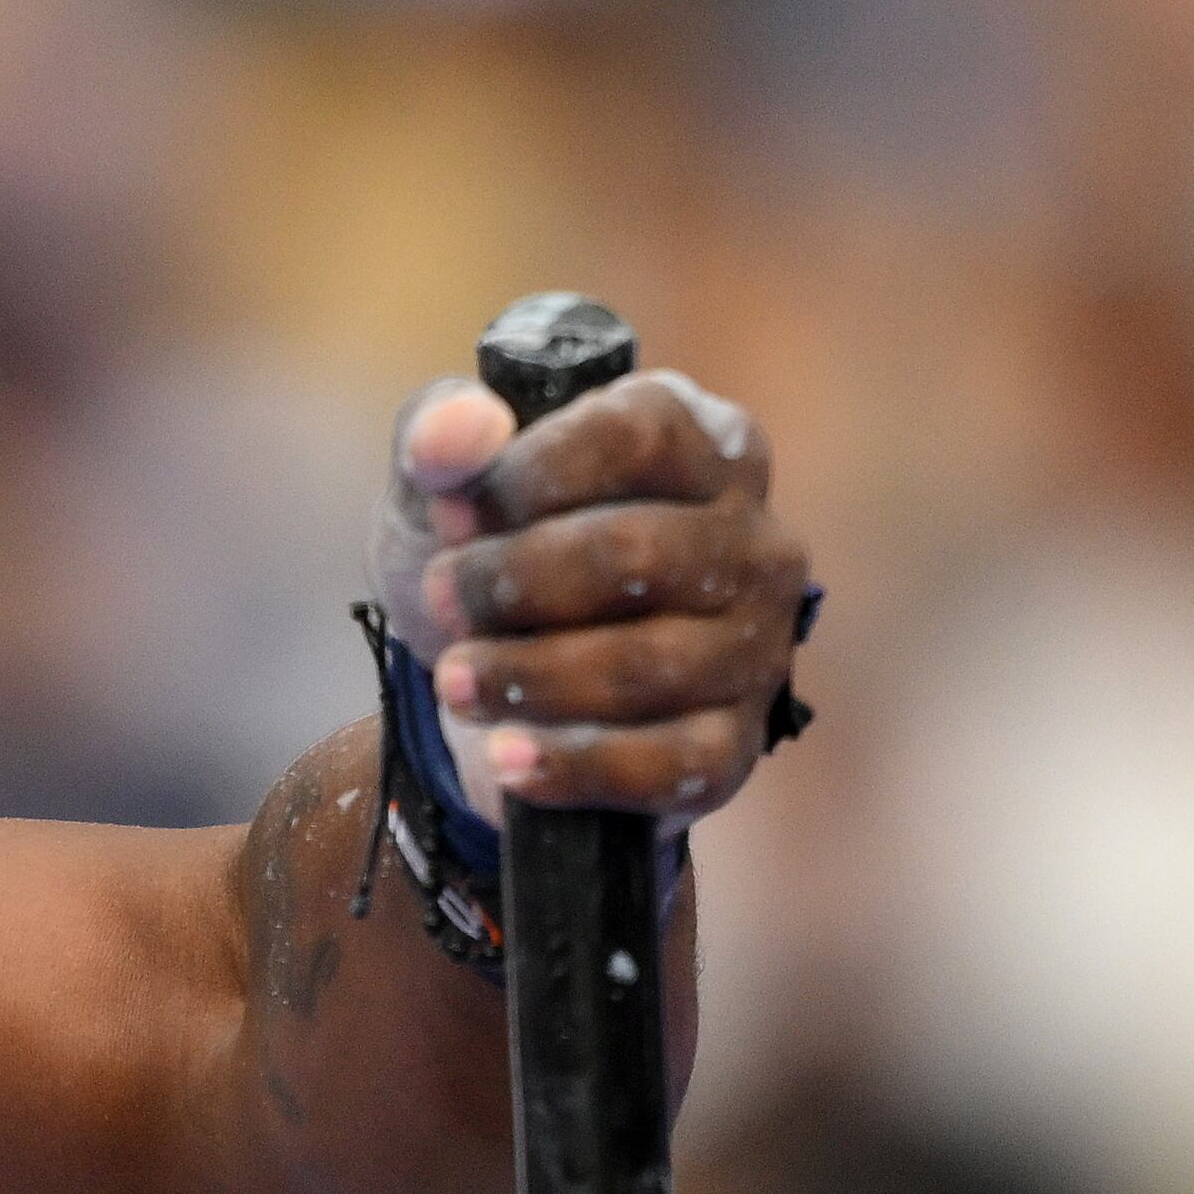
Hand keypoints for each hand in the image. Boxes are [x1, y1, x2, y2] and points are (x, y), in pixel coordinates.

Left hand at [376, 364, 808, 823]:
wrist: (484, 684)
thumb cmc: (484, 557)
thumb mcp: (441, 488)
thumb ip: (435, 437)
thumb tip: (461, 427)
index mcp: (705, 446)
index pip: (635, 438)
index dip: (527, 477)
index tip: (452, 513)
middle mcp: (756, 541)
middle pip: (636, 554)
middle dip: (514, 582)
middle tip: (440, 600)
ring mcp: (758, 646)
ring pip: (646, 664)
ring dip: (528, 676)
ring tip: (454, 679)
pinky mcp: (734, 744)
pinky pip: (668, 765)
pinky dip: (574, 766)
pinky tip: (508, 757)